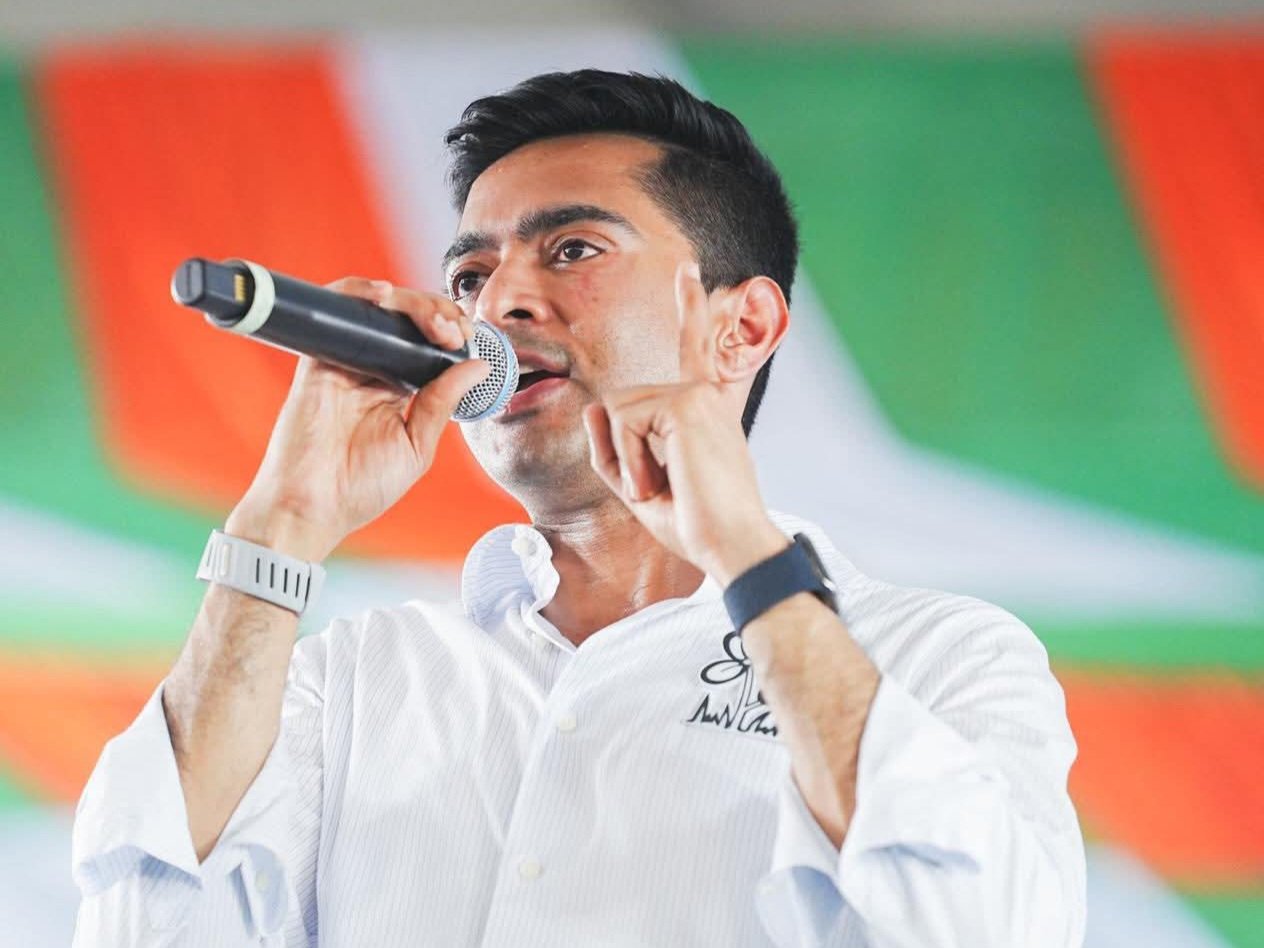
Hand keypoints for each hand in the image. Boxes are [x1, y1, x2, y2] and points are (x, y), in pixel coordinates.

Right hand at [228, 278, 489, 561]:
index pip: (429, 343)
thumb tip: (478, 366)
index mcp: (399, 389)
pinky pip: (336, 309)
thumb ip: (443, 402)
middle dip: (440, 313)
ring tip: (436, 322)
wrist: (312, 506)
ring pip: (379, 307)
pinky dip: (359, 291)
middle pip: (409, 318)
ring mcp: (346, 359)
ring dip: (413, 302)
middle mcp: (373, 369)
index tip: (471, 340)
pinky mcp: (318, 356)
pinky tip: (385, 296)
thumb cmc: (360, 488)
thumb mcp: (417, 445)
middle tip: (456, 331)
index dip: (453, 331)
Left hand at [581, 263, 786, 583]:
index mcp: (702, 410)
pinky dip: (630, 460)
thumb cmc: (697, 524)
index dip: (691, 308)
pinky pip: (624, 422)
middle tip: (657, 489)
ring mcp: (696, 396)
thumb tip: (593, 409)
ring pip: (617, 410)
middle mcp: (703, 395)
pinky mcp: (685, 404)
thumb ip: (614, 447)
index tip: (687, 269)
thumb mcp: (641, 485)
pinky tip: (658, 482)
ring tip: (660, 486)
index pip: (694, 350)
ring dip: (625, 459)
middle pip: (620, 402)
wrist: (732, 545)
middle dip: (620, 452)